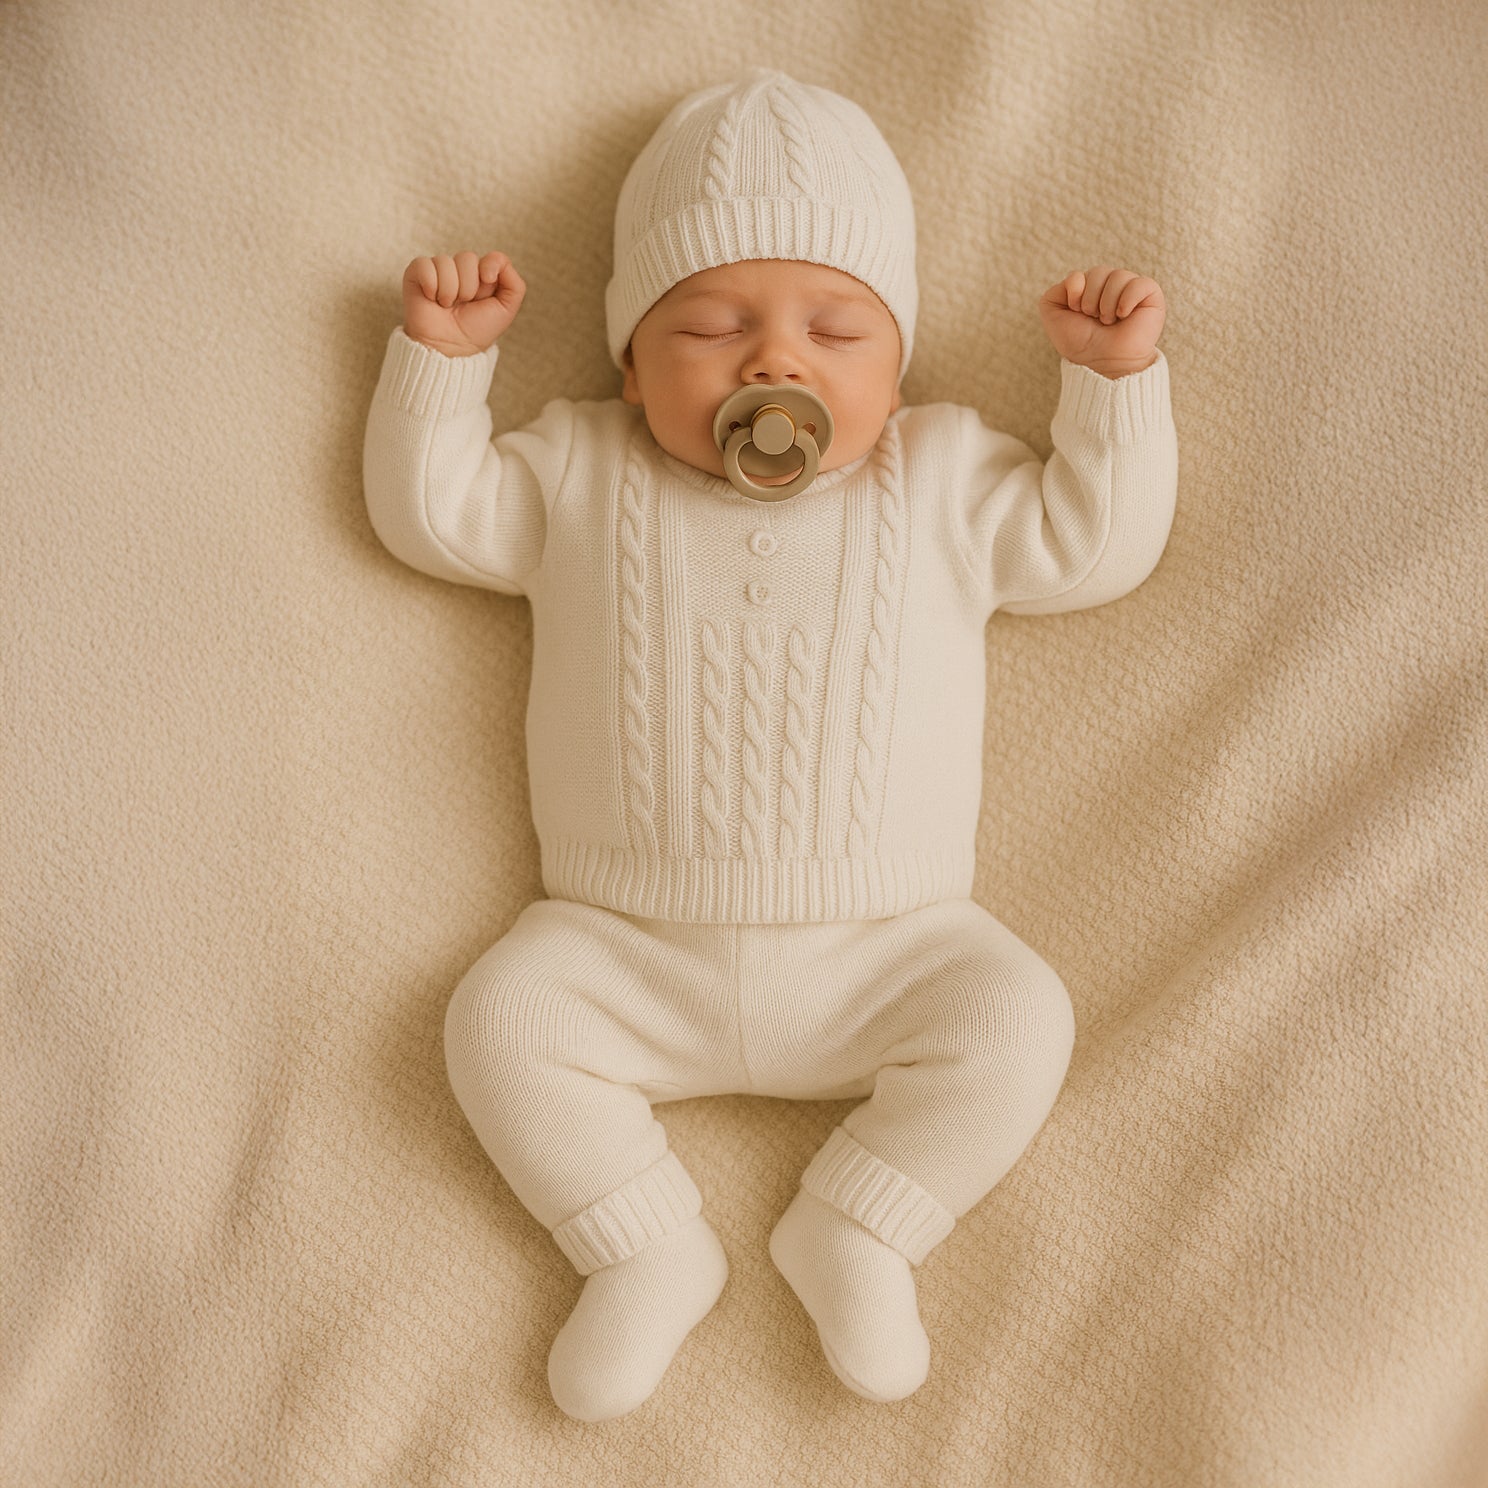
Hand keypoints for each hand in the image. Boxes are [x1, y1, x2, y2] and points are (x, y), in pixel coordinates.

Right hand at [402, 251, 526, 356]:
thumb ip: (515, 283)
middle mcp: (460, 269)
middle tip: (463, 304)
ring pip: (446, 262)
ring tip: (446, 305)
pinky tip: (432, 299)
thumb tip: (495, 260)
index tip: (486, 287)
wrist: (450, 347)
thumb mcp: (506, 310)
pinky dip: (431, 286)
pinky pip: (425, 265)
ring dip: (449, 291)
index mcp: (481, 274)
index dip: (490, 269)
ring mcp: (438, 269)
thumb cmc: (476, 330)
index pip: (492, 257)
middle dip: (468, 287)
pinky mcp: (416, 272)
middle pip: (467, 258)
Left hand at [1038, 267, 1164, 377]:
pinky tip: (1124, 315)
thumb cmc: (1080, 344)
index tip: (1077, 311)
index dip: (1074, 291)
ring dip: (1107, 304)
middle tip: (1095, 319)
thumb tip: (1077, 278)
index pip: (1080, 274)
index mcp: (1090, 289)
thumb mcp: (1054, 318)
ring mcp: (1132, 290)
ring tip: (1109, 321)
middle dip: (1090, 299)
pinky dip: (1127, 300)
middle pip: (1098, 271)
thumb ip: (1053, 293)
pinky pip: (1139, 283)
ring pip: (1118, 275)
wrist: (1102, 363)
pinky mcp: (1151, 296)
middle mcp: (1111, 287)